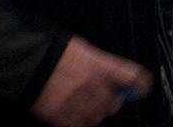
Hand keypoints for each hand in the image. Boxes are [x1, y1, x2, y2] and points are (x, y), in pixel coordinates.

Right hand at [30, 36, 152, 126]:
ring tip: (88, 104)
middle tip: (107, 98)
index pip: (133, 78)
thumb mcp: (86, 52)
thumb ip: (103, 66)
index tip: (142, 88)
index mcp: (101, 66)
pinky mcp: (62, 116)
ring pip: (98, 117)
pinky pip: (80, 125)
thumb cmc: (59, 53)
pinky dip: (81, 121)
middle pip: (114, 103)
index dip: (141, 85)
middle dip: (112, 102)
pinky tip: (76, 112)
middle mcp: (93, 86)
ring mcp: (78, 102)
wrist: (30, 63)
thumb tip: (115, 79)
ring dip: (96, 113)